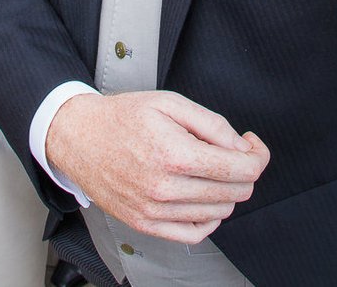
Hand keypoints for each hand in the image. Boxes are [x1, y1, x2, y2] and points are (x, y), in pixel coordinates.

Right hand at [46, 90, 269, 242]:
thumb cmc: (120, 117)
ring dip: (226, 192)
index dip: (257, 155)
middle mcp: (165, 189)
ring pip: (219, 213)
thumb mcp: (170, 102)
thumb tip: (241, 147)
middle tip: (235, 152)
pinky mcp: (145, 224)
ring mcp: (154, 211)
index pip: (241, 170)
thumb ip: (212, 125)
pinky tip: (203, 197)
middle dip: (245, 171)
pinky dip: (208, 218)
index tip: (251, 144)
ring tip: (211, 169)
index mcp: (175, 155)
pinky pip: (194, 233)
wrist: (78, 137)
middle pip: (235, 193)